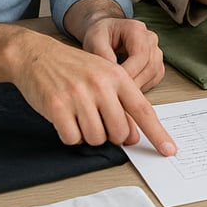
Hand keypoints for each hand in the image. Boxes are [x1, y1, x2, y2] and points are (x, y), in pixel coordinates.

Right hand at [11, 33, 176, 156]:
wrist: (37, 55)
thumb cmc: (74, 68)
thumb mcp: (104, 76)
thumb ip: (122, 103)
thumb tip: (133, 136)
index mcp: (118, 77)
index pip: (143, 110)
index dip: (157, 133)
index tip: (169, 150)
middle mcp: (101, 85)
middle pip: (119, 132)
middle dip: (111, 136)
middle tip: (99, 122)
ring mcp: (78, 96)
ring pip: (96, 138)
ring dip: (88, 135)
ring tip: (79, 117)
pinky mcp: (57, 107)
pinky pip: (72, 139)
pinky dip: (70, 136)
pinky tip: (65, 120)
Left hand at [78, 16, 164, 92]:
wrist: (106, 33)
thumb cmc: (101, 35)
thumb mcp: (94, 40)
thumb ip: (102, 54)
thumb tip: (112, 73)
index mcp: (136, 29)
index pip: (141, 54)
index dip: (129, 71)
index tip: (114, 83)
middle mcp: (150, 39)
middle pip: (150, 65)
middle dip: (134, 81)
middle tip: (116, 93)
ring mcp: (156, 51)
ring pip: (154, 73)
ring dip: (139, 86)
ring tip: (120, 93)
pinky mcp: (156, 64)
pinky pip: (155, 78)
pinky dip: (143, 86)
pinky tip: (128, 90)